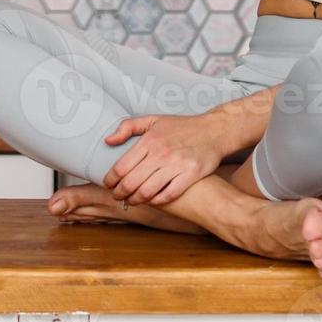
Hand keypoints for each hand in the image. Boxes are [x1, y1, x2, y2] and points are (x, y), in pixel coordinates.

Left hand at [102, 113, 224, 206]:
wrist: (214, 130)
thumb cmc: (182, 126)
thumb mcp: (152, 120)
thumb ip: (127, 127)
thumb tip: (108, 141)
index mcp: (149, 140)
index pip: (121, 166)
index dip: (110, 180)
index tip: (108, 184)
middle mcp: (161, 153)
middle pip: (131, 182)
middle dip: (119, 193)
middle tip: (117, 196)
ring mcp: (176, 165)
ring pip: (147, 192)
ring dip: (135, 200)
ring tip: (131, 201)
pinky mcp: (191, 175)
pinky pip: (168, 195)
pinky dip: (156, 201)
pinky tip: (151, 200)